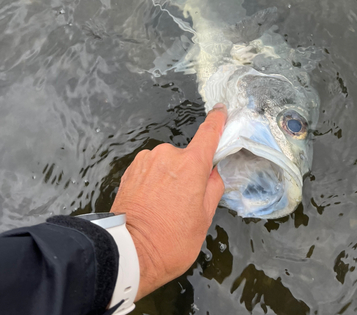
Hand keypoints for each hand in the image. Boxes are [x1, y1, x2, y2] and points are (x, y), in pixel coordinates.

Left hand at [110, 103, 226, 299]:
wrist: (128, 253)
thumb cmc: (171, 241)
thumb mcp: (204, 218)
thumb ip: (212, 187)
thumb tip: (211, 172)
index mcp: (191, 165)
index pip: (208, 133)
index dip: (217, 120)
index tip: (221, 110)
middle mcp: (167, 155)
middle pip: (186, 157)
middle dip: (188, 173)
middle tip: (183, 202)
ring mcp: (146, 160)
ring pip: (166, 163)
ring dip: (168, 177)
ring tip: (163, 206)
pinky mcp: (131, 168)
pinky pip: (150, 169)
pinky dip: (153, 180)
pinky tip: (149, 202)